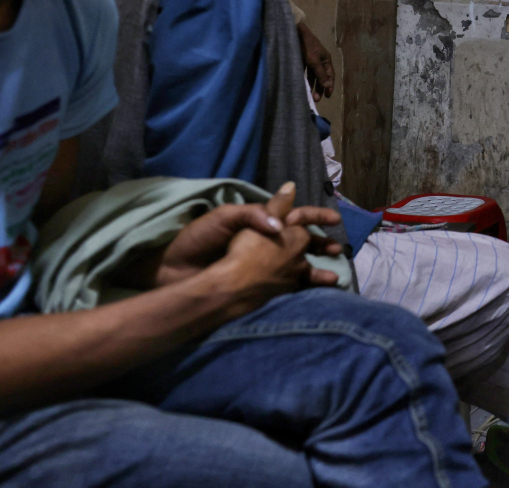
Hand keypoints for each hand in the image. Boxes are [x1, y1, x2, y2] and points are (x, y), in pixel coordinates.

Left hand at [150, 184, 342, 288]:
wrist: (172, 270)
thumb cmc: (197, 239)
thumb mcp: (225, 218)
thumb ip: (254, 216)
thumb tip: (282, 225)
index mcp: (259, 223)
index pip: (293, 215)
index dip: (314, 215)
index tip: (334, 218)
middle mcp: (264, 243)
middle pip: (300, 242)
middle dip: (320, 244)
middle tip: (336, 249)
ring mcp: (260, 266)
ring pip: (296, 266)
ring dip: (315, 269)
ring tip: (332, 275)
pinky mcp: (254, 286)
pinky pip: (283, 286)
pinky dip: (300, 289)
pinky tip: (313, 293)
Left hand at [297, 21, 333, 101]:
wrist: (295, 33)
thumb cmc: (307, 47)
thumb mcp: (314, 61)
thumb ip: (320, 73)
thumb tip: (327, 85)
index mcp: (326, 60)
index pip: (330, 75)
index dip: (330, 85)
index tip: (328, 96)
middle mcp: (320, 61)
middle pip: (322, 76)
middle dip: (320, 88)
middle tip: (316, 99)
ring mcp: (311, 60)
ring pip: (313, 75)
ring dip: (312, 85)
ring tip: (310, 95)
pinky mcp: (302, 60)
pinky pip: (305, 72)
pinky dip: (305, 79)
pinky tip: (303, 86)